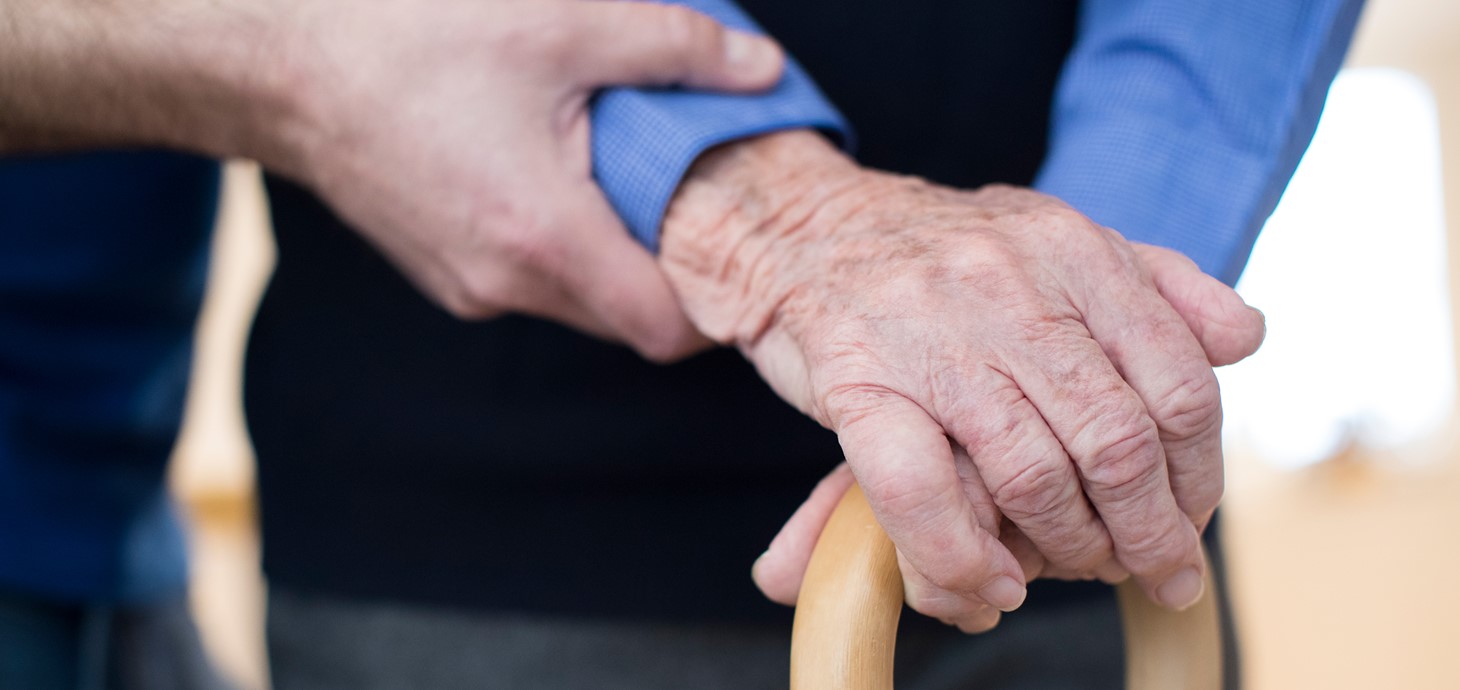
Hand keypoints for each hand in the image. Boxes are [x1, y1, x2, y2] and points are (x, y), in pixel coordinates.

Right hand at [274, 0, 783, 359]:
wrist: (279, 67)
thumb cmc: (406, 41)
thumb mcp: (561, 23)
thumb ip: (676, 48)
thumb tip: (763, 69)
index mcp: (544, 238)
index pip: (666, 331)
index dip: (717, 304)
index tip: (740, 250)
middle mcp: (505, 286)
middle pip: (627, 317)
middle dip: (669, 266)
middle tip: (693, 192)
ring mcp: (468, 288)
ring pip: (579, 299)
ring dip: (612, 250)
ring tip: (624, 171)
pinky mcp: (443, 273)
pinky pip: (531, 280)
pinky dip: (562, 242)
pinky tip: (560, 171)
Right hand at [658, 131, 1264, 630]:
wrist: (804, 227)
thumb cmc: (939, 253)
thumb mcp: (1056, 238)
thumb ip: (1158, 282)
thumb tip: (1245, 339)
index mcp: (1073, 250)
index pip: (1176, 379)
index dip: (1198, 469)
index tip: (1190, 517)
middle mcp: (1010, 287)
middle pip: (1116, 439)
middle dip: (1151, 531)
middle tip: (1157, 572)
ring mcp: (932, 337)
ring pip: (1032, 475)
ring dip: (1069, 550)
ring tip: (1076, 572)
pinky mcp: (859, 384)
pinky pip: (923, 492)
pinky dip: (964, 556)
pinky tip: (993, 583)